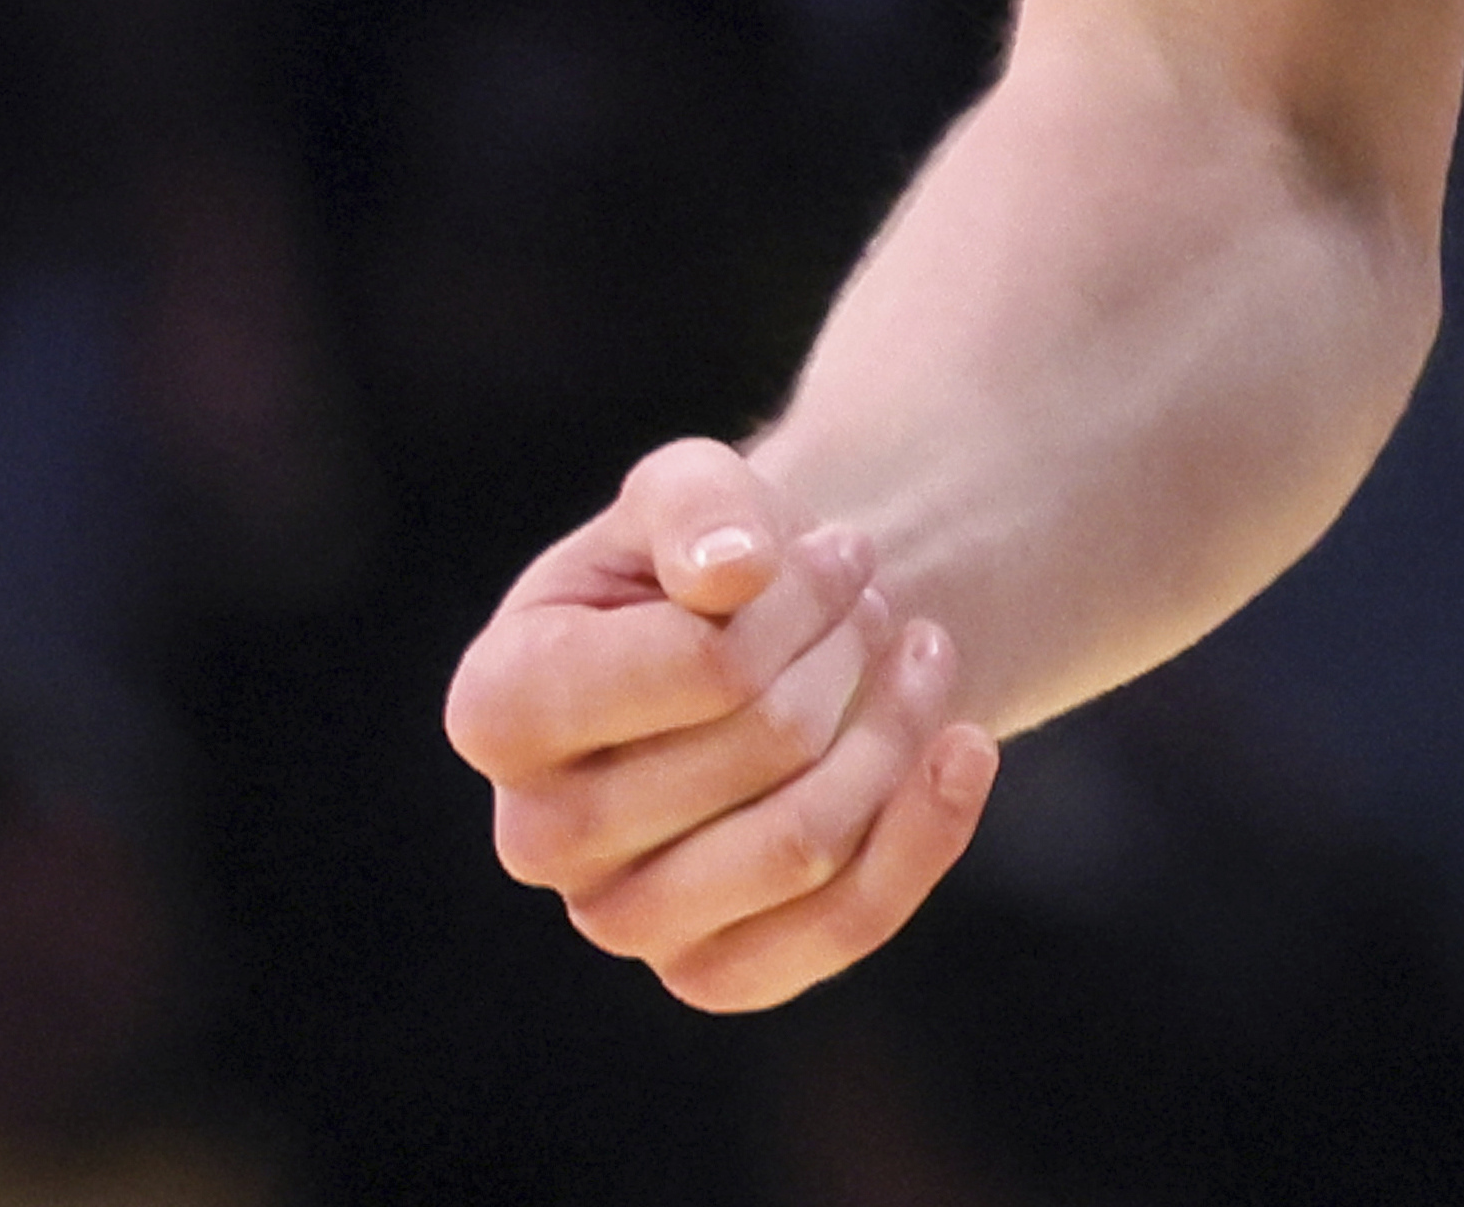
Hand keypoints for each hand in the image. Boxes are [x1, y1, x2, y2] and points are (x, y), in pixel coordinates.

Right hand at [444, 437, 1004, 1009]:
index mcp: (498, 704)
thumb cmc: (702, 561)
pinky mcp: (706, 974)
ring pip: (806, 844)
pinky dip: (927, 829)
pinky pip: (843, 927)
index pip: (703, 665)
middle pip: (768, 747)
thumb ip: (697, 505)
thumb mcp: (689, 489)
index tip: (844, 550)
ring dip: (894, 731)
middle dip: (847, 652)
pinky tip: (965, 745)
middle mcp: (534, 833)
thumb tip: (731, 571)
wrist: (753, 650)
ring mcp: (617, 919)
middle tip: (868, 601)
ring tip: (916, 655)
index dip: (803, 598)